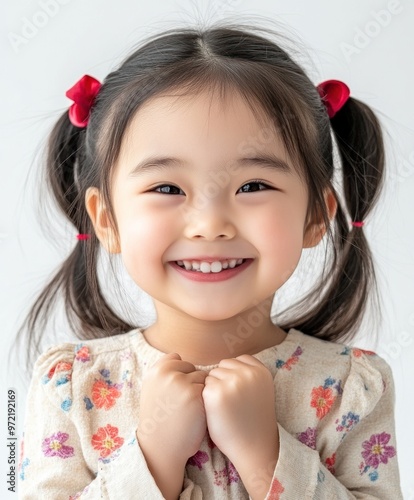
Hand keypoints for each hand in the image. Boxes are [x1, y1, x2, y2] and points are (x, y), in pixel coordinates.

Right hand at [137, 353, 206, 497]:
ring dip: (201, 391)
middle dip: (191, 382)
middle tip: (181, 402)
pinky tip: (196, 413)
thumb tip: (180, 356)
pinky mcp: (196, 394)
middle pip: (192, 367)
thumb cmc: (160, 418)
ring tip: (188, 408)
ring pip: (203, 377)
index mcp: (155, 370)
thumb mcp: (152, 388)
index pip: (176, 357)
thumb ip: (165, 371)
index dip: (179, 374)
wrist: (161, 446)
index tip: (173, 391)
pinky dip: (207, 400)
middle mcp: (167, 373)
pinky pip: (209, 389)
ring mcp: (182, 383)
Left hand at [202, 355, 278, 491]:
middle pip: (223, 365)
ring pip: (212, 375)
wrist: (254, 446)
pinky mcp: (215, 392)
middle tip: (232, 402)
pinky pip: (203, 387)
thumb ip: (247, 373)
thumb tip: (223, 364)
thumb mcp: (259, 389)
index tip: (240, 393)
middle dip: (223, 380)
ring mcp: (232, 382)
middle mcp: (248, 373)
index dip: (235, 376)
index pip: (238, 360)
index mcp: (261, 370)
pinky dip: (206, 398)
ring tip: (225, 407)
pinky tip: (217, 412)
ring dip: (214, 388)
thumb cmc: (252, 418)